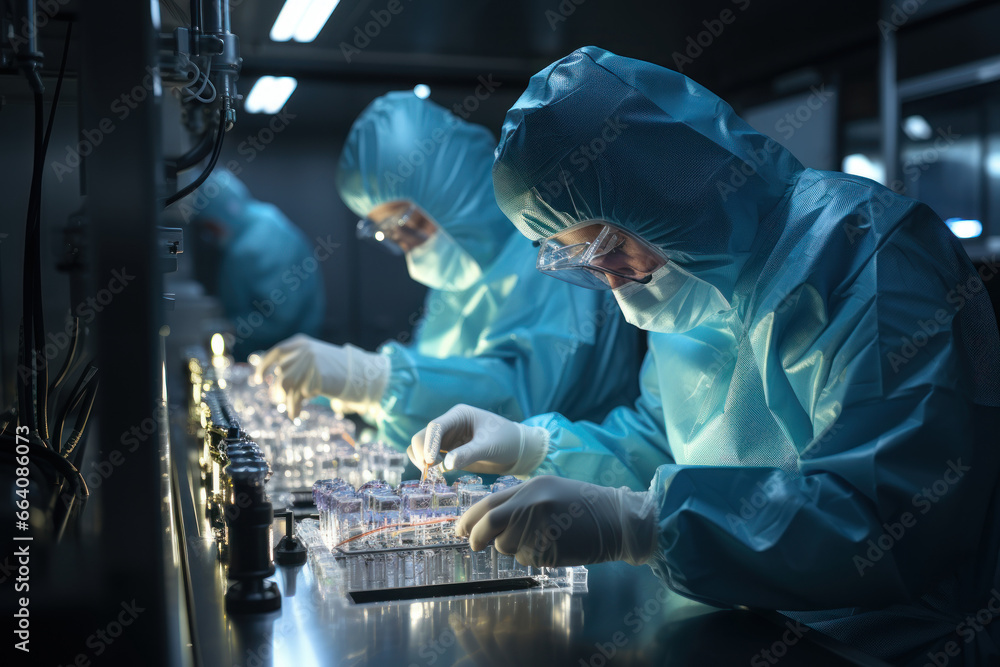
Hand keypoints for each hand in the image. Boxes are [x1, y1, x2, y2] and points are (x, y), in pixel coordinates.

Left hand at [254, 334, 388, 417]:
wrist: (362, 373)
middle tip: (281, 400)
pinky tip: (296, 415)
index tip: (258, 379)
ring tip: (292, 409)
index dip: (264, 366)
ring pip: (286, 386)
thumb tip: (274, 389)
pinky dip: (294, 408)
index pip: (276, 353)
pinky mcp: (314, 379)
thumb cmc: (339, 370)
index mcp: (301, 343)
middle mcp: (303, 351)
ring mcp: (308, 364)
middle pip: (282, 374)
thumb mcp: (315, 361)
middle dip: (279, 390)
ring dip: (287, 400)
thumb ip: (296, 367)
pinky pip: (297, 397)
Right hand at [407, 405, 548, 475]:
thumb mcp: (489, 446)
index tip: (430, 461)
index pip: (435, 426)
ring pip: (421, 447)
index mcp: (458, 415)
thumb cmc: (507, 441)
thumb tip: (446, 464)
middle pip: (423, 436)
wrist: (517, 450)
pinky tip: (438, 474)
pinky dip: (427, 466)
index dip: (429, 443)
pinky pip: (429, 457)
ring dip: (421, 459)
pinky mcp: (448, 452)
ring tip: (434, 473)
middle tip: (431, 471)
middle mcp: (449, 425)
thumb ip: (468, 454)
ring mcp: (447, 439)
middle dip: (422, 453)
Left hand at [456, 476, 657, 567]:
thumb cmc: (584, 505)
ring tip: (536, 540)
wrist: (618, 520)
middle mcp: (534, 504)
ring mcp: (542, 527)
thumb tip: (489, 521)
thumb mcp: (550, 491)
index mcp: (532, 487)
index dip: (470, 519)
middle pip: (492, 524)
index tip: (460, 530)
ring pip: (508, 546)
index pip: (489, 503)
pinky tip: (551, 547)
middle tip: (474, 545)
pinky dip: (531, 557)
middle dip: (478, 538)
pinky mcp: (552, 548)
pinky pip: (527, 559)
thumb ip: (521, 502)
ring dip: (512, 549)